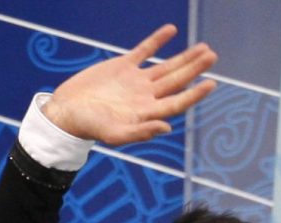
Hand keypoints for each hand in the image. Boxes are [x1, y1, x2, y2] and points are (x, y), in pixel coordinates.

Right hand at [43, 23, 216, 145]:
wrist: (68, 112)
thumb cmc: (89, 128)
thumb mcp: (115, 135)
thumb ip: (141, 132)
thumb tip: (167, 127)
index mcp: (147, 112)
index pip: (177, 102)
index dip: (195, 93)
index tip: (211, 83)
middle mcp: (146, 96)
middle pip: (176, 81)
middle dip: (195, 68)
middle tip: (212, 56)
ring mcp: (136, 81)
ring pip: (166, 66)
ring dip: (184, 57)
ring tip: (203, 48)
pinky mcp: (123, 66)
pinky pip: (144, 50)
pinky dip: (157, 41)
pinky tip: (171, 30)